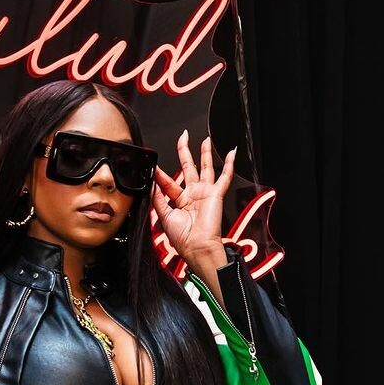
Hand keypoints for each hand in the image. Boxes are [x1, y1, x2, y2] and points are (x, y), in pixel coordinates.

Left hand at [152, 130, 235, 266]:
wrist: (197, 247)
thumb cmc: (183, 239)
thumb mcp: (164, 216)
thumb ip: (157, 198)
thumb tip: (152, 183)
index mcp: (180, 202)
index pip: (169, 182)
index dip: (161, 174)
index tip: (154, 166)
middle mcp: (193, 196)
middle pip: (188, 168)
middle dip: (185, 152)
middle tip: (183, 137)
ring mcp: (205, 194)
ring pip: (205, 168)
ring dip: (205, 153)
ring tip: (204, 140)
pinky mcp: (216, 195)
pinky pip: (225, 177)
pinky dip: (229, 165)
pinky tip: (231, 153)